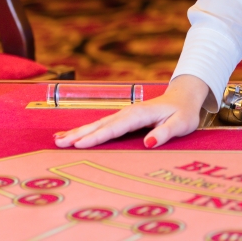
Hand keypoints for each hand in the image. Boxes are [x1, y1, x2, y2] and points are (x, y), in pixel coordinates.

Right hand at [55, 74, 210, 149]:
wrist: (183, 96)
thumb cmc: (184, 112)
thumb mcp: (181, 124)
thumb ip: (165, 133)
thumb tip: (148, 142)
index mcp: (140, 114)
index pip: (115, 127)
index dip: (97, 136)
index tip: (79, 144)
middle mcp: (128, 112)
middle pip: (100, 124)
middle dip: (79, 134)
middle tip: (58, 143)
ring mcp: (124, 114)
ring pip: (98, 124)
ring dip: (78, 132)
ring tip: (58, 140)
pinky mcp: (123, 118)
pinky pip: (102, 125)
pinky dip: (86, 130)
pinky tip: (73, 135)